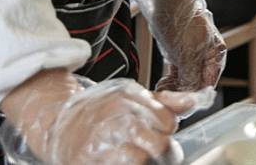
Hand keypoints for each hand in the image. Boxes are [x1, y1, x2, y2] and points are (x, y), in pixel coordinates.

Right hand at [0, 71, 195, 163]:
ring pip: (142, 161)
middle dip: (166, 155)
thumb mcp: (132, 97)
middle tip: (160, 156)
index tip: (160, 133)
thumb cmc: (101, 111)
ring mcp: (100, 145)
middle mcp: (114, 122)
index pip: (168, 122)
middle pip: (159, 146)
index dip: (167, 130)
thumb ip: (166, 102)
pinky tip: (124, 161)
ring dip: (147, 162)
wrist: (58, 124)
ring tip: (141, 158)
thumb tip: (197, 100)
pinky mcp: (87, 163)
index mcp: (127, 100)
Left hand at [151, 0, 226, 93]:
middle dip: (182, 94)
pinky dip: (170, 81)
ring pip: (186, 80)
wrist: (169, 0)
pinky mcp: (181, 54)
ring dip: (174, 88)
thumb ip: (191, 76)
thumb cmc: (182, 23)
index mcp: (216, 57)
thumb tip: (190, 97)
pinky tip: (161, 85)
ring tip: (161, 92)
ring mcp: (194, 56)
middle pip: (197, 84)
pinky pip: (178, 73)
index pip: (207, 85)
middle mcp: (208, 58)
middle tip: (165, 100)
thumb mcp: (188, 53)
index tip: (178, 106)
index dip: (193, 97)